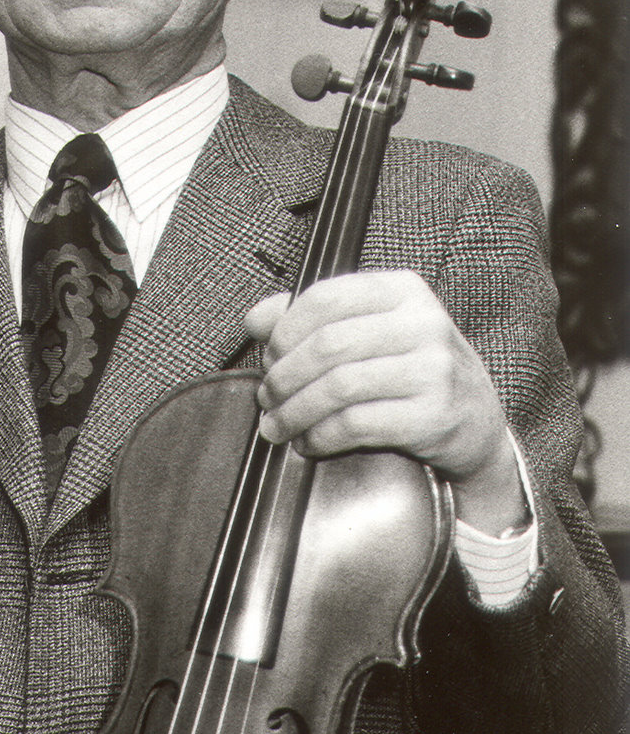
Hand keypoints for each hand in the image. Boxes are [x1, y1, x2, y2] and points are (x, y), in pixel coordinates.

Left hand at [244, 271, 527, 534]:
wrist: (476, 423)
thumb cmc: (414, 372)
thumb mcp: (374, 333)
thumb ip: (315, 320)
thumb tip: (257, 319)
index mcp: (403, 291)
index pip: (326, 297)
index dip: (285, 330)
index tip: (268, 357)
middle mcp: (423, 323)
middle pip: (328, 346)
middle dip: (284, 377)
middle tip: (267, 398)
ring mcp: (432, 370)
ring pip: (338, 387)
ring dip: (295, 411)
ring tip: (278, 425)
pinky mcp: (432, 416)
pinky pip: (356, 425)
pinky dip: (320, 436)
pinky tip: (309, 442)